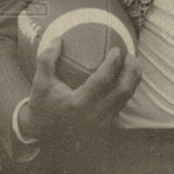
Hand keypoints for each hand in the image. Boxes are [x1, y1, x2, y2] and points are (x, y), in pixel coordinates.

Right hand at [18, 37, 140, 140]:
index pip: (102, 80)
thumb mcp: (40, 83)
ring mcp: (102, 123)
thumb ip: (46, 60)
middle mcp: (94, 114)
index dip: (112, 63)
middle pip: (123, 91)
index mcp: (79, 103)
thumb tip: (58, 39)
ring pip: (126, 99)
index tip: (117, 50)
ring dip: (134, 80)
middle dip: (132, 71)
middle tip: (131, 55)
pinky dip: (128, 91)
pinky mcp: (106, 127)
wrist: (43, 134)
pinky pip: (122, 106)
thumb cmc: (42, 105)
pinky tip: (127, 78)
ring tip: (133, 64)